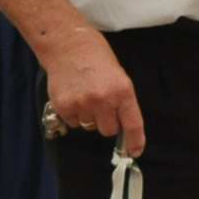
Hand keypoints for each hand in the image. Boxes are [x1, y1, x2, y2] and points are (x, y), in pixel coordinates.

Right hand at [44, 27, 146, 157]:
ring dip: (89, 117)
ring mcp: (82, 104)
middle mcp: (103, 100)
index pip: (132, 124)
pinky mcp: (64, 107)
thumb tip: (121, 128)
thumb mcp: (119, 77)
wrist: (69, 46)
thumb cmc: (98, 60)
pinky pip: (73, 123)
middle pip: (108, 130)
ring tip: (86, 95)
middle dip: (107, 122)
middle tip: (102, 105)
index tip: (135, 152)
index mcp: (123, 91)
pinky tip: (74, 96)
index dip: (134, 141)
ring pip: (90, 127)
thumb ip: (122, 102)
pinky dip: (74, 114)